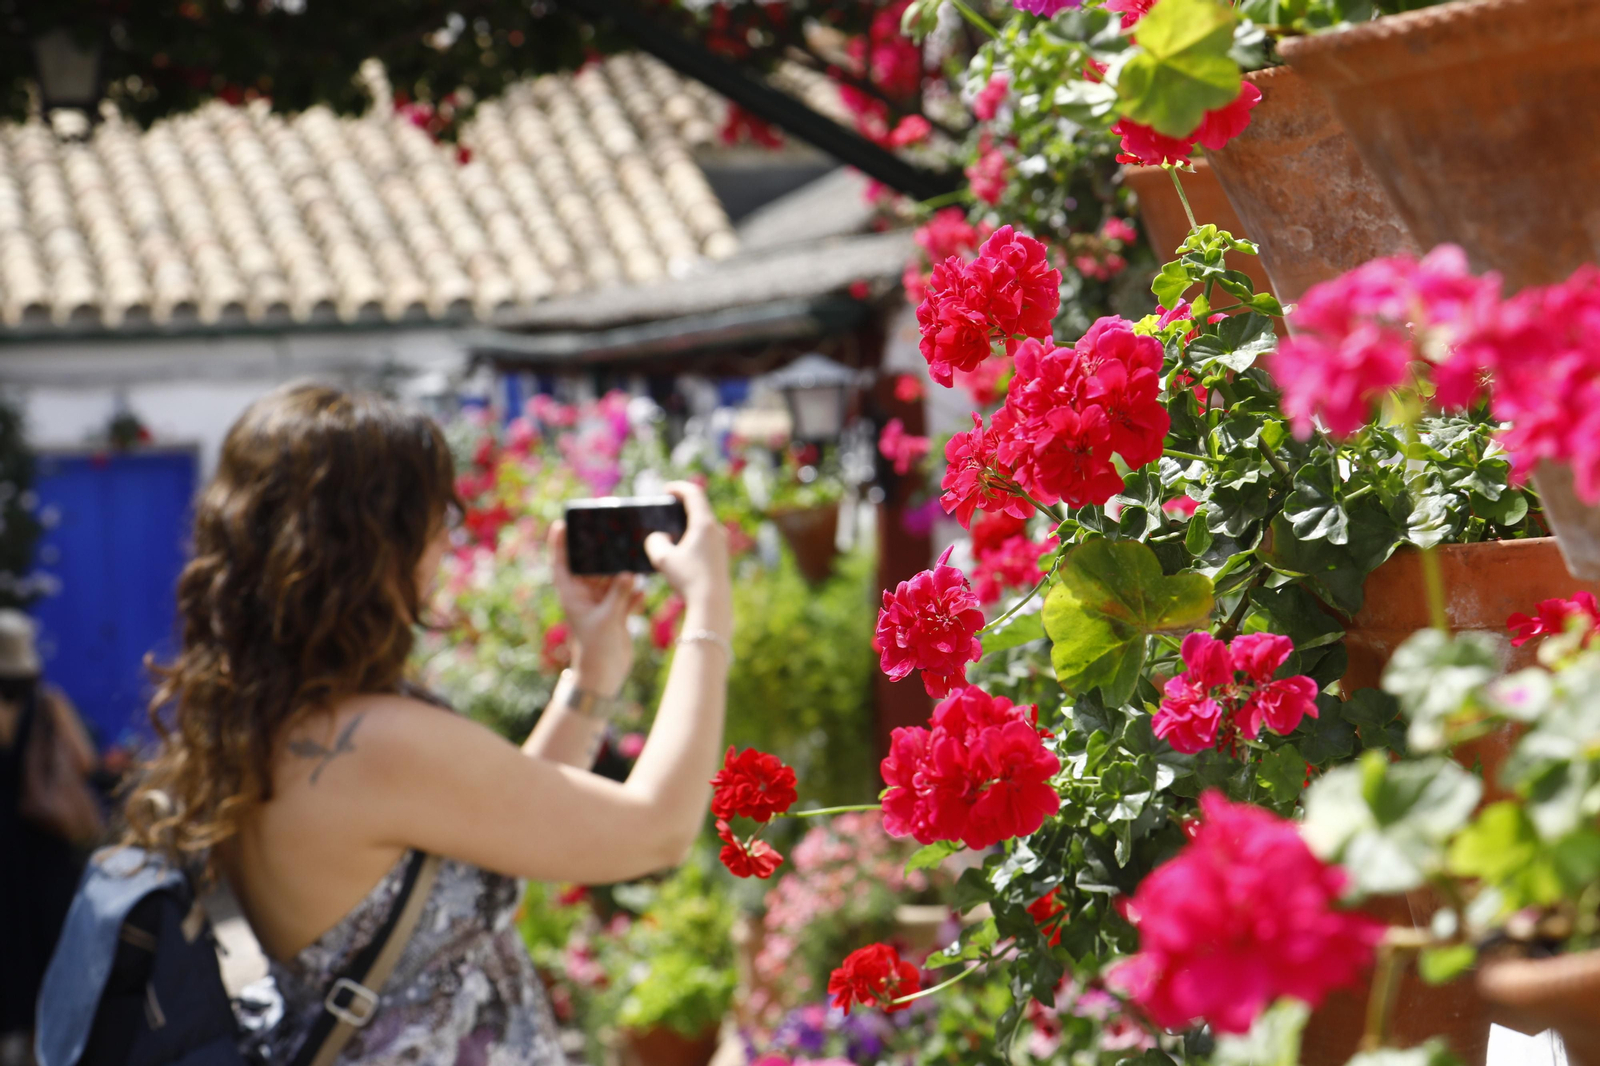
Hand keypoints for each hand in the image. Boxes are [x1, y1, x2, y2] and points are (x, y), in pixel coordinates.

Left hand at [549, 521, 644, 696]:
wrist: (605, 675)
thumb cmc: (596, 649)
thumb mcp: (608, 619)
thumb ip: (618, 593)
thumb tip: (628, 573)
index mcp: (572, 595)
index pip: (562, 564)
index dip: (559, 544)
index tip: (560, 524)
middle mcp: (584, 596)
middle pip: (590, 567)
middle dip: (599, 554)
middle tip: (610, 534)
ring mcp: (600, 603)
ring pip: (610, 579)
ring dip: (621, 573)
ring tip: (633, 561)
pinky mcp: (615, 612)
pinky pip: (624, 593)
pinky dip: (631, 591)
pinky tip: (640, 591)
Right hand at [644, 482, 730, 614]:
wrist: (712, 603)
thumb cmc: (688, 579)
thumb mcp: (663, 559)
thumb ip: (655, 542)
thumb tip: (659, 537)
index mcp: (704, 524)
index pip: (694, 494)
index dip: (678, 488)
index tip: (666, 490)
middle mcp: (717, 530)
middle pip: (700, 508)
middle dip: (683, 505)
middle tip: (667, 507)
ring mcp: (722, 543)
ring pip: (704, 524)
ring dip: (688, 522)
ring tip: (672, 529)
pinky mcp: (722, 556)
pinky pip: (707, 537)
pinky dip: (694, 535)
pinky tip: (682, 547)